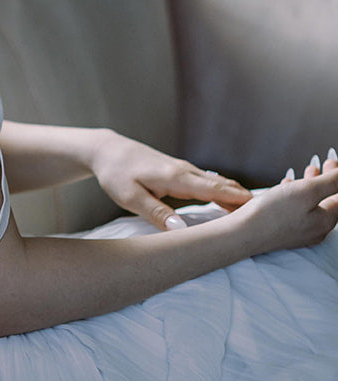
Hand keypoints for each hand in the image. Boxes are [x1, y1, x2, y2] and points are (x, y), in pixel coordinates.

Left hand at [90, 130, 251, 231]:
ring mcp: (185, 171)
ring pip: (219, 184)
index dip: (239, 202)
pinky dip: (226, 193)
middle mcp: (186, 172)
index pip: (215, 190)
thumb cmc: (116, 174)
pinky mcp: (181, 173)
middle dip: (248, 201)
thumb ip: (155, 213)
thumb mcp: (129, 197)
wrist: (107, 150)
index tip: (263, 213)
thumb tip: (180, 230)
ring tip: (262, 215)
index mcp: (176, 177)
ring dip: (239, 197)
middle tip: (274, 217)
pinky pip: (210, 184)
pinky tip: (235, 205)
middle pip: (224, 186)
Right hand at [236, 163, 337, 253]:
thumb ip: (332, 182)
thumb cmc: (274, 213)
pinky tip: (287, 185)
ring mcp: (300, 232)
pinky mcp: (284, 231)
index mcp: (326, 221)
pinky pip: (297, 210)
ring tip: (307, 171)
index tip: (331, 162)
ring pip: (312, 205)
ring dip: (311, 186)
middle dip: (326, 181)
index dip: (337, 179)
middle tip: (323, 164)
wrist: (244, 232)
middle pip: (328, 201)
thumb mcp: (307, 190)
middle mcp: (316, 230)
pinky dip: (297, 195)